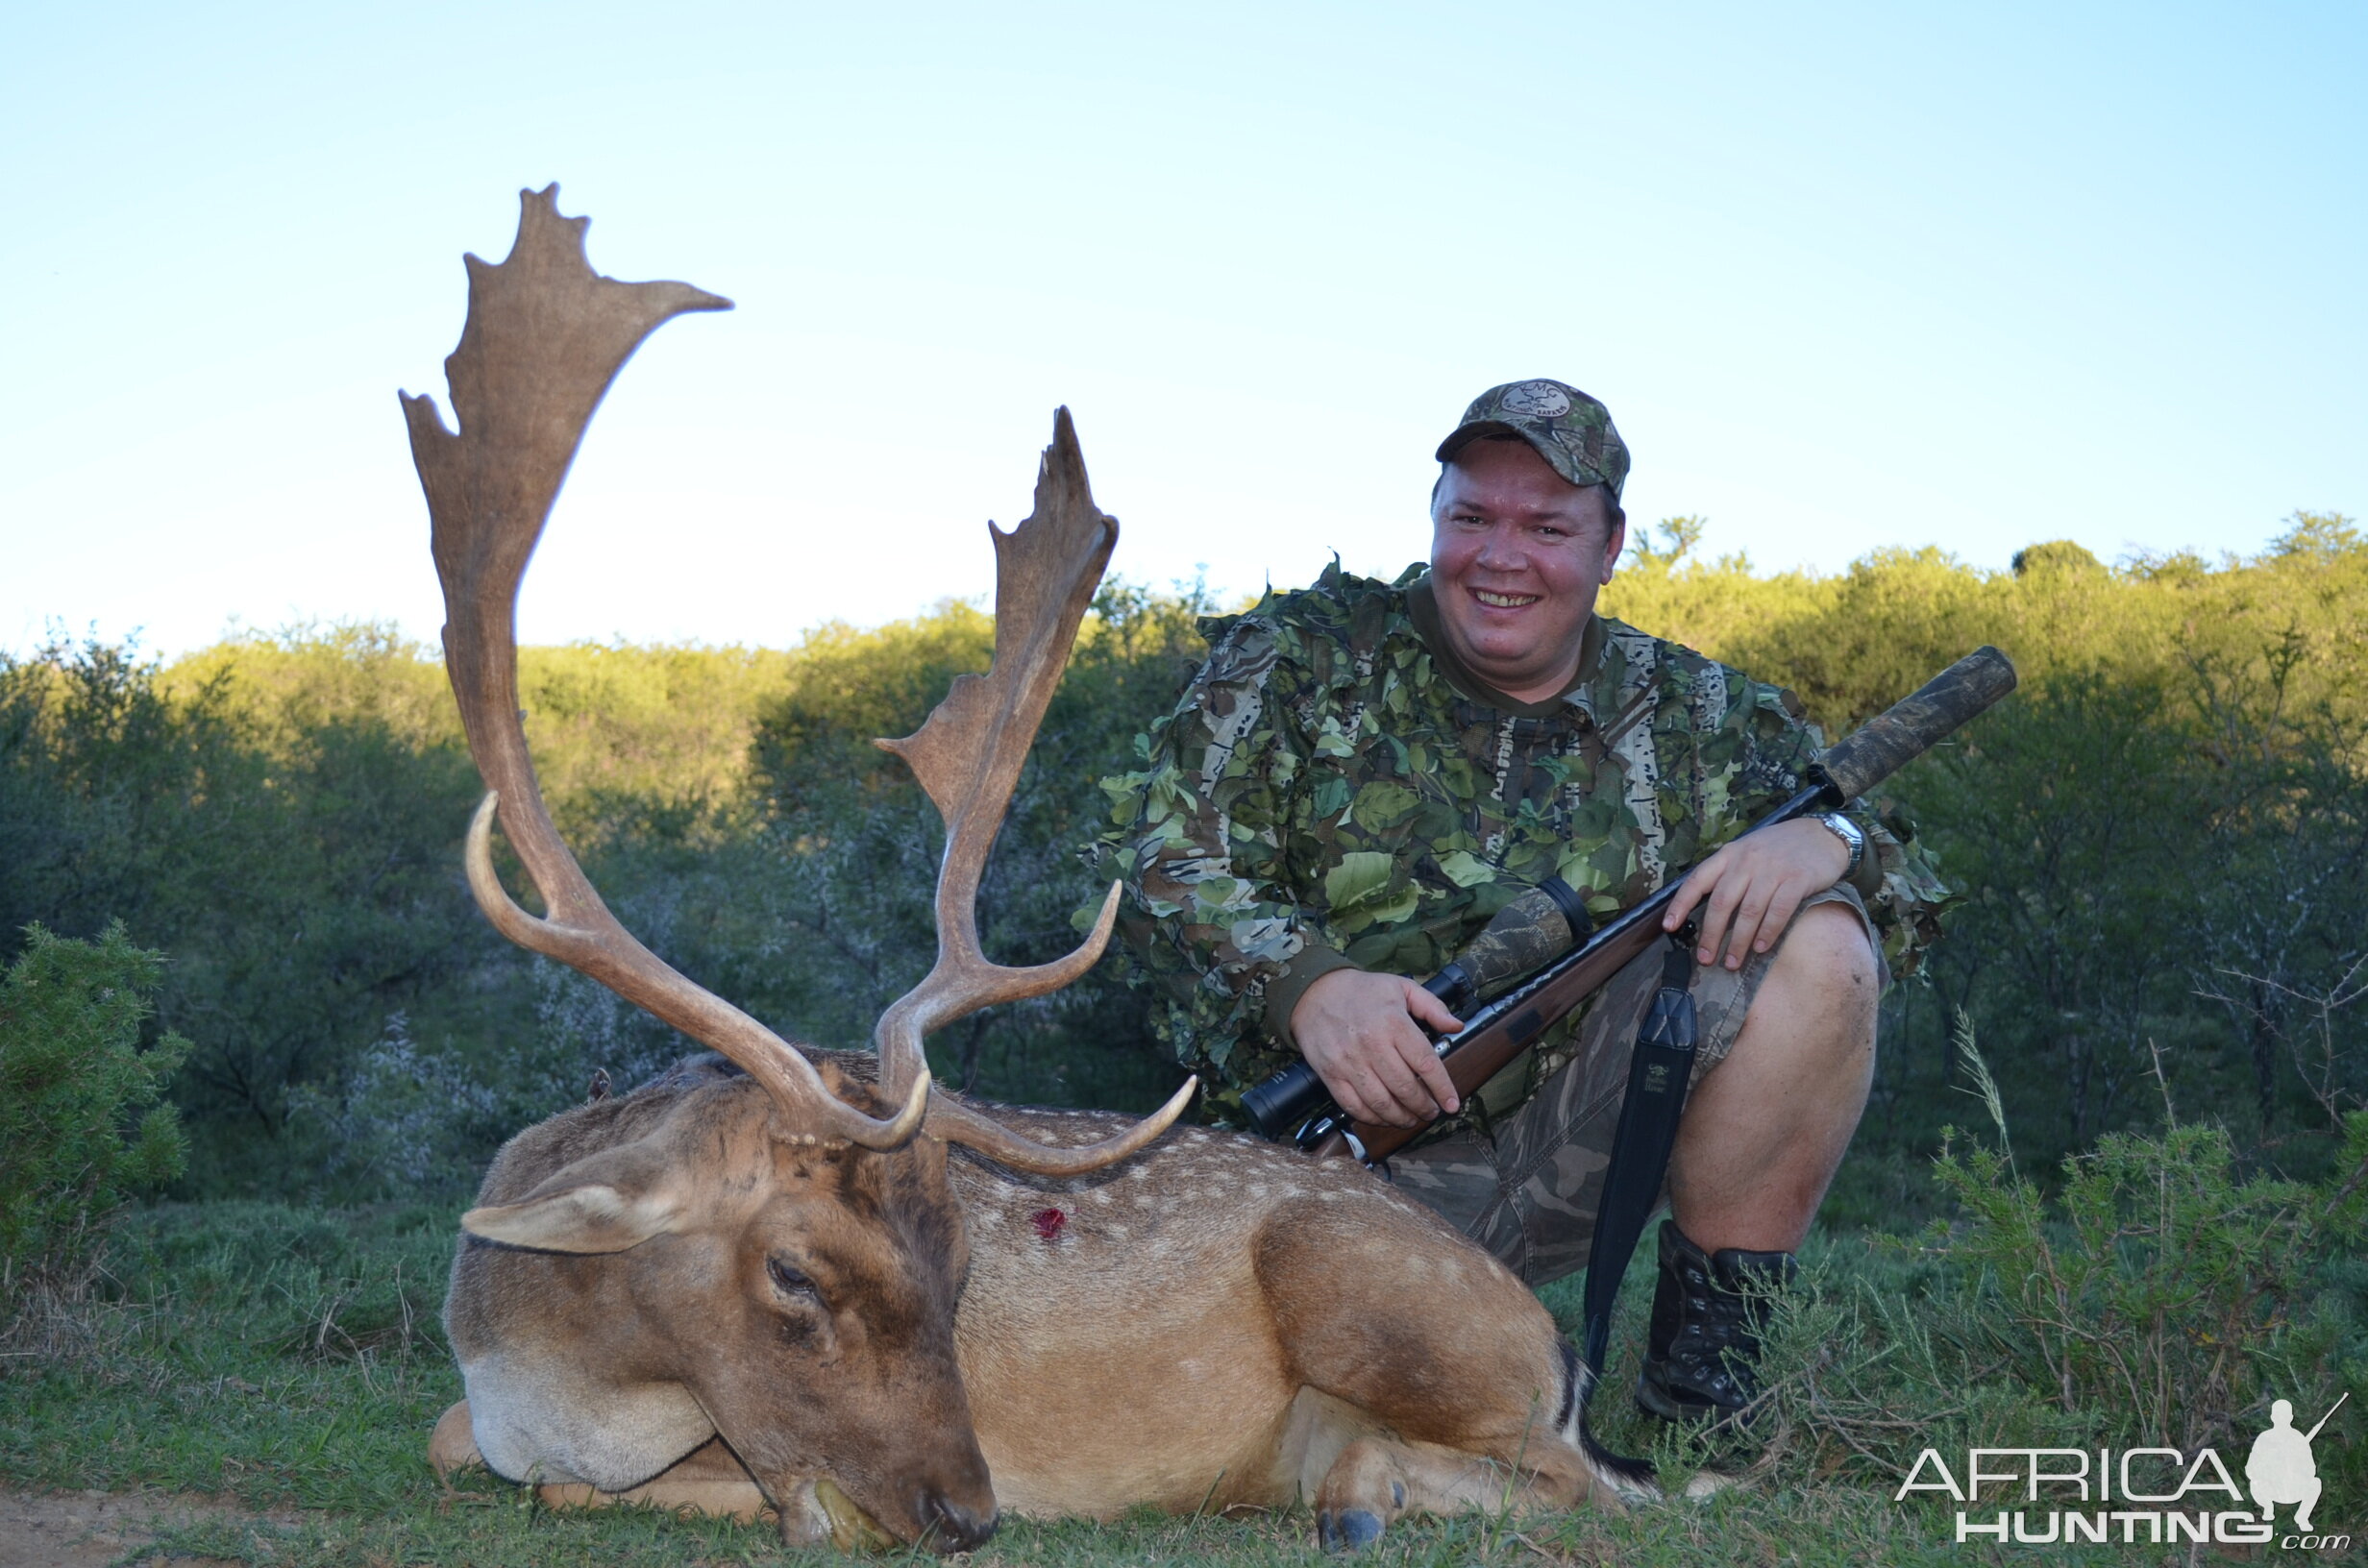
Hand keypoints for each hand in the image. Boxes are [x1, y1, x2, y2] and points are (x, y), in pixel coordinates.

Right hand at [1289, 969, 1464, 1127]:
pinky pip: (1354, 1105)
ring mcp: (1349, 1061)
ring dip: (1401, 1117)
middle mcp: (1372, 1044)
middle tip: (1431, 1112)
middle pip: (1405, 1087)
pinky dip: (1372, 1118)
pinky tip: (1383, 1118)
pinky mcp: (1331, 1074)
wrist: (1313, 992)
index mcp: (1393, 1022)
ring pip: (1381, 1102)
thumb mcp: (1401, 987)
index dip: (1442, 1088)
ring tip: (1411, 1119)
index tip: (1452, 1104)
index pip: (1425, 1063)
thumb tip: (1457, 1026)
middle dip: (1424, 1107)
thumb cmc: (1362, 990)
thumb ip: (1432, 1007)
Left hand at [1661, 818, 1850, 970]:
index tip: (1669, 927)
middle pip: (1722, 902)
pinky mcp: (1797, 879)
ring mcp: (1772, 869)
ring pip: (1749, 911)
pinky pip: (1778, 910)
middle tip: (1706, 959)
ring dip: (1739, 941)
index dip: (1680, 904)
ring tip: (1732, 962)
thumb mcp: (1747, 852)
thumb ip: (1728, 874)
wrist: (1822, 834)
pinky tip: (1761, 948)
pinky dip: (1768, 932)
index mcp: (1729, 855)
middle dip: (1711, 934)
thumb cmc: (1779, 849)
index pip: (1697, 880)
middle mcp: (1747, 861)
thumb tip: (1709, 910)